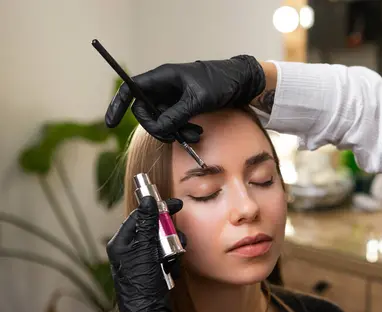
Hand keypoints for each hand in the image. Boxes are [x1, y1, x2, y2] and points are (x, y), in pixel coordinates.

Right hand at [105, 55, 265, 142]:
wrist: (242, 83)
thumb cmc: (220, 82)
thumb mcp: (198, 99)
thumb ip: (176, 114)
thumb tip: (158, 128)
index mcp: (162, 77)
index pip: (130, 90)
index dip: (117, 105)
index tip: (111, 123)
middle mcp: (164, 88)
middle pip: (146, 112)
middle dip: (158, 127)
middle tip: (173, 136)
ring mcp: (173, 99)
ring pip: (162, 122)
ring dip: (174, 132)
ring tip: (195, 135)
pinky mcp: (183, 109)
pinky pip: (174, 124)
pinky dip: (183, 132)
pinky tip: (198, 133)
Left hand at [106, 196, 186, 311]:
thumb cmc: (142, 285)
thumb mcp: (146, 251)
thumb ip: (147, 224)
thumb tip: (147, 200)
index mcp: (121, 244)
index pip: (140, 217)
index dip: (158, 209)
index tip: (176, 205)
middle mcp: (128, 251)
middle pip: (153, 229)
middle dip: (168, 235)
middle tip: (177, 241)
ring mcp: (139, 262)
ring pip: (161, 243)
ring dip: (172, 250)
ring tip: (172, 261)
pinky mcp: (149, 271)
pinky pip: (164, 257)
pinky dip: (171, 262)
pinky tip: (171, 271)